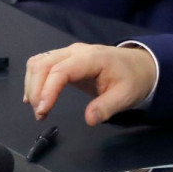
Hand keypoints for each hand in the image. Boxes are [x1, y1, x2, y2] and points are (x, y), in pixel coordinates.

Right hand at [24, 43, 157, 125]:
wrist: (140, 65)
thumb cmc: (133, 79)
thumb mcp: (126, 96)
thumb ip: (107, 107)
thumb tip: (89, 119)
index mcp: (92, 58)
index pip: (61, 70)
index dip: (48, 90)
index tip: (42, 111)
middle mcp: (76, 51)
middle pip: (43, 64)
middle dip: (36, 90)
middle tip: (40, 114)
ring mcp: (70, 53)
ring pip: (39, 62)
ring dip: (32, 85)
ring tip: (39, 109)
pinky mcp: (66, 59)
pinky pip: (42, 64)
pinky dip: (34, 80)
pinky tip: (35, 98)